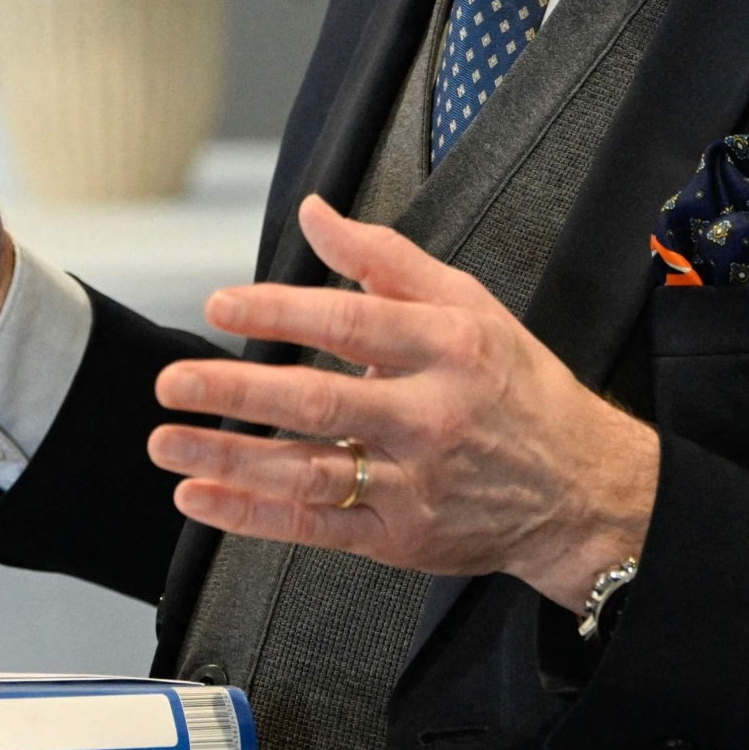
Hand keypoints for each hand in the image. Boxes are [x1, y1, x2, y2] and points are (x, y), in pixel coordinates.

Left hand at [147, 195, 657, 608]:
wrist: (579, 490)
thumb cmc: (518, 389)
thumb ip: (385, 258)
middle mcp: (430, 415)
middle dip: (237, 391)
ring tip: (169, 444)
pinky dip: (252, 517)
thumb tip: (317, 214)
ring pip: (308, 472)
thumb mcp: (470, 303)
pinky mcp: (400, 535)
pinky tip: (203, 498)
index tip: (222, 305)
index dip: (279, 311)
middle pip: (320, 402)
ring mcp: (414, 481)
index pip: (351, 323)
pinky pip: (314, 527)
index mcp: (448, 347)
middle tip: (176, 381)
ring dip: (230, 459)